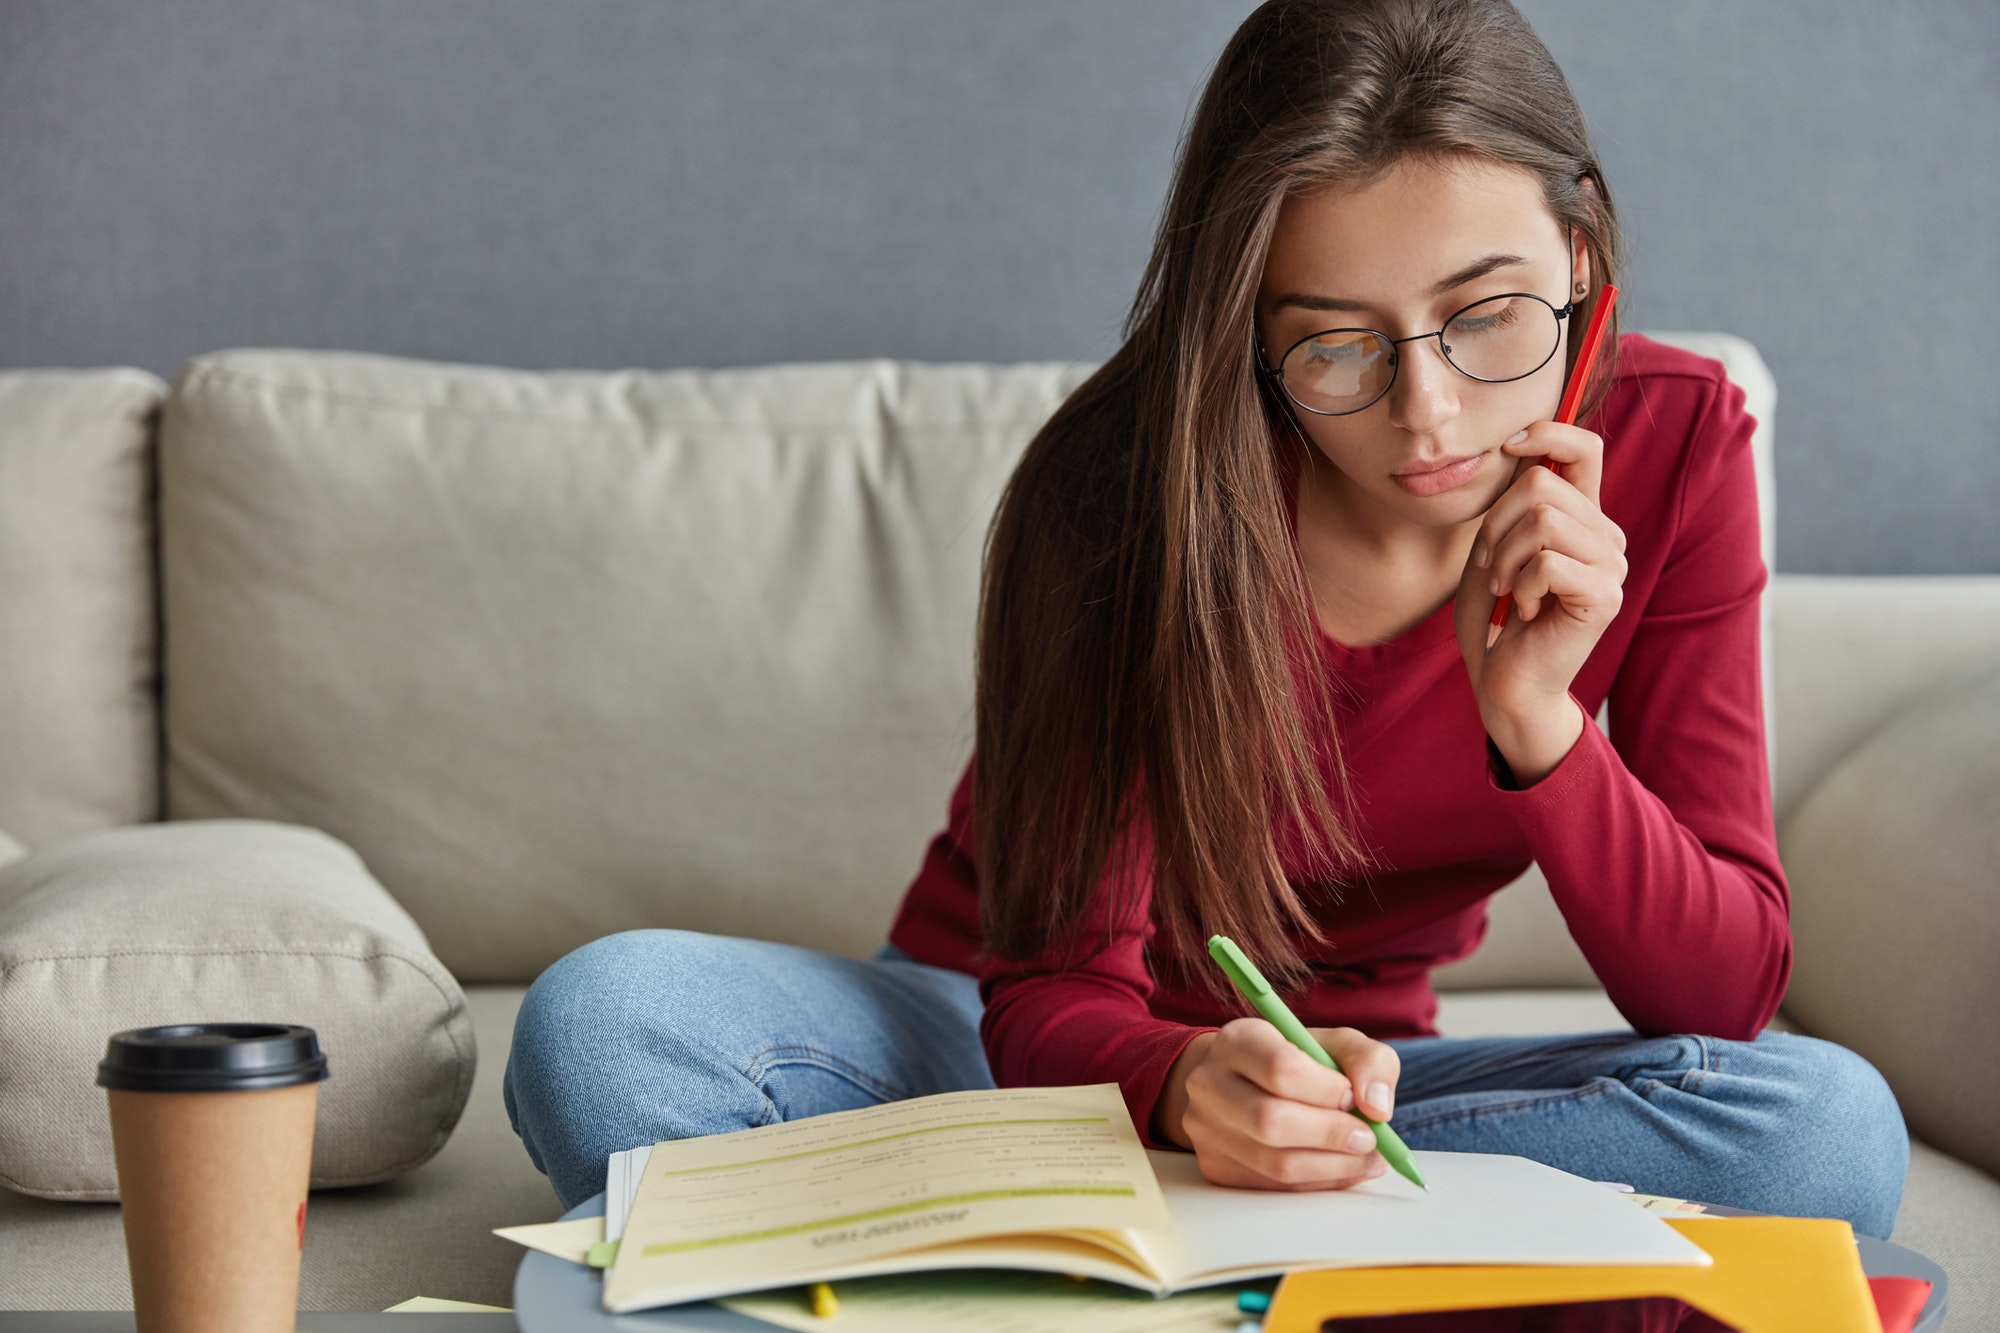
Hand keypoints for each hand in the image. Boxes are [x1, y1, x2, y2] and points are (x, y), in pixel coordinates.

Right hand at [1152, 1019, 1399, 1190]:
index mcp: (1238, 1040)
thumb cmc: (1293, 1061)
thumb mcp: (1334, 1044)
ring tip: (1365, 1157)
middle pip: (1271, 1121)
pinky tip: (1340, 1168)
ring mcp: (1206, 1129)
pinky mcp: (1215, 1166)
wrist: (1238, 1082)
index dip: (1327, 1090)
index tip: (1353, 1096)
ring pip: (1275, 1163)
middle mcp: (1209, 1083)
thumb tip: (1376, 1107)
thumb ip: (1367, 1061)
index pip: (1281, 1069)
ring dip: (1333, 1167)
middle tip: (1368, 1138)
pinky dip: (1318, 1182)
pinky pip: (1274, 1187)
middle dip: (1332, 1135)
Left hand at [1453, 421, 1626, 778]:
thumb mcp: (1493, 547)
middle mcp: (1604, 536)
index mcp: (1580, 518)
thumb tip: (1520, 445)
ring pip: (1542, 521)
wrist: (1504, 682)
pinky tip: (1526, 612)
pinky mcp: (1605, 595)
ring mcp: (1610, 565)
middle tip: (1492, 567)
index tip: (1508, 445)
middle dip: (1495, 525)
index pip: (1585, 449)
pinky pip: (1548, 562)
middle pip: (1541, 485)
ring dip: (1505, 558)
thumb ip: (1512, 504)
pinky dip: (1521, 586)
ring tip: (1509, 590)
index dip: (1549, 432)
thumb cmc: (1495, 616)